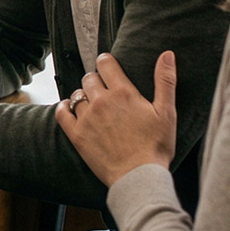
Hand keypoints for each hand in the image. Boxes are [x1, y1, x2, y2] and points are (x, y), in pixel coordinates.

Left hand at [56, 51, 177, 185]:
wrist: (139, 175)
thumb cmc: (156, 146)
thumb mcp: (167, 111)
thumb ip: (165, 80)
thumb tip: (167, 54)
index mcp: (123, 92)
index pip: (106, 64)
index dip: (106, 62)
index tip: (107, 65)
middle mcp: (101, 101)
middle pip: (90, 78)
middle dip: (96, 80)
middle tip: (104, 90)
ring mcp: (87, 118)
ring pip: (77, 94)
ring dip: (83, 95)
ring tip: (92, 104)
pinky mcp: (76, 134)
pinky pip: (62, 112)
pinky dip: (64, 108)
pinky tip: (70, 110)